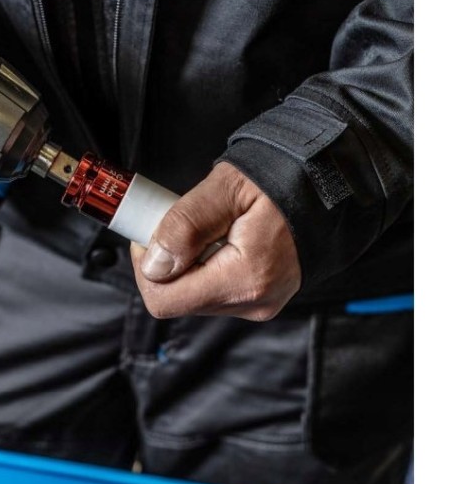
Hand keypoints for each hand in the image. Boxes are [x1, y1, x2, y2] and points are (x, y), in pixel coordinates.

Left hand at [130, 162, 301, 320]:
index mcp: (246, 279)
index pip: (164, 300)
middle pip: (176, 298)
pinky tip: (225, 238)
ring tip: (212, 226)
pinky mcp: (260, 299)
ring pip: (193, 295)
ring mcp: (259, 305)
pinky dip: (207, 265)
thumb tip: (154, 266)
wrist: (337, 183)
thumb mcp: (228, 188)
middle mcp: (253, 302)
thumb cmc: (288, 178)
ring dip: (188, 261)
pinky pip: (213, 290)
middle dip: (169, 260)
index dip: (146, 266)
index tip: (152, 230)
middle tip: (183, 219)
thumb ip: (186, 225)